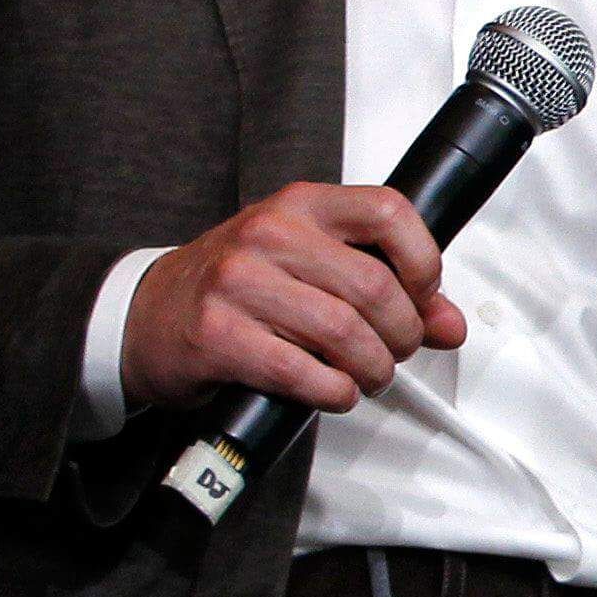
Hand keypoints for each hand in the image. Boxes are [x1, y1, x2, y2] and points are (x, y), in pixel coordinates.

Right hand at [119, 183, 463, 415]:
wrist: (146, 315)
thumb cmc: (236, 287)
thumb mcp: (309, 266)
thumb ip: (386, 286)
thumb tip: (449, 324)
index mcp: (301, 205)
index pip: (390, 212)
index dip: (424, 262)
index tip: (424, 296)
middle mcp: (270, 234)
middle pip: (375, 288)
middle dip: (402, 335)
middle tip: (394, 353)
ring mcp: (238, 282)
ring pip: (345, 333)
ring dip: (372, 370)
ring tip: (367, 377)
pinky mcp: (218, 334)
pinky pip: (303, 372)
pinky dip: (334, 391)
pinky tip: (333, 391)